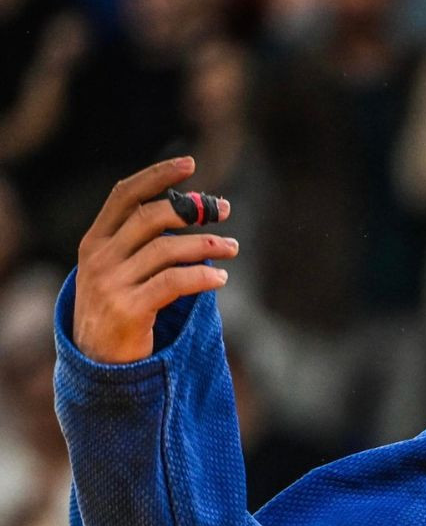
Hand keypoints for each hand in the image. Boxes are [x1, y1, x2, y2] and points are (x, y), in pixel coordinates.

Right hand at [73, 157, 237, 362]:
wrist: (97, 361)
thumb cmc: (119, 309)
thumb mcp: (119, 270)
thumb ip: (142, 242)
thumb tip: (194, 212)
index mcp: (94, 241)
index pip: (124, 195)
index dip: (157, 176)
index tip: (190, 164)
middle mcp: (99, 257)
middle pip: (151, 218)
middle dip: (192, 210)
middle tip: (224, 211)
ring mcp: (112, 283)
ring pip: (167, 250)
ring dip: (207, 244)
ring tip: (231, 248)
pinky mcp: (130, 309)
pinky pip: (174, 283)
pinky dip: (202, 276)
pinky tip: (220, 277)